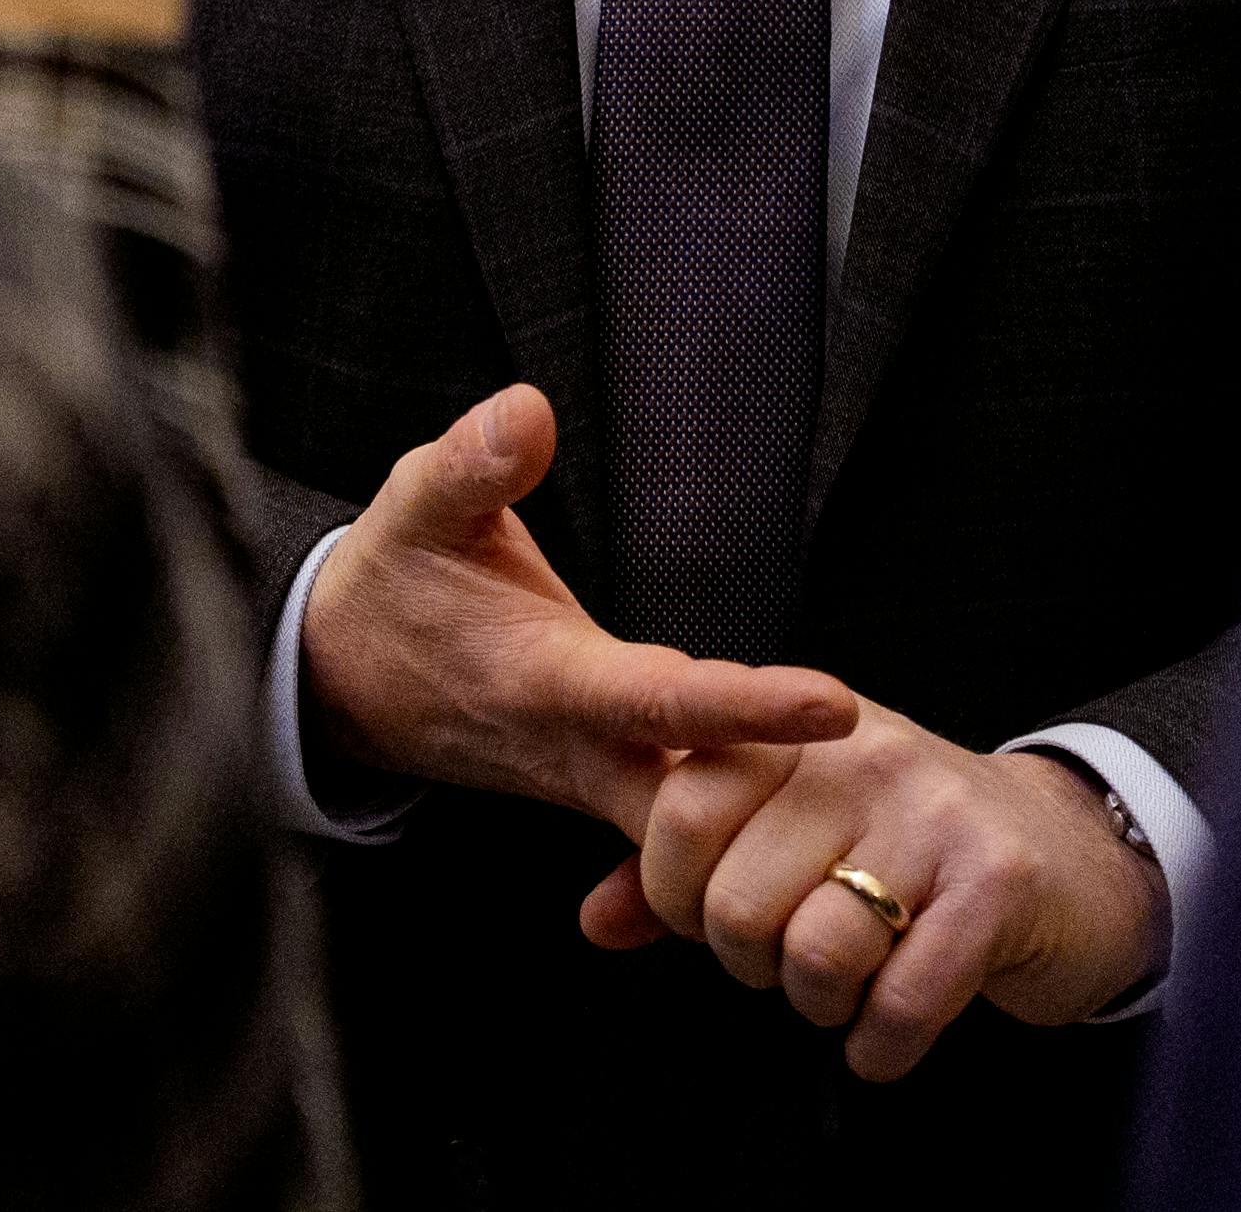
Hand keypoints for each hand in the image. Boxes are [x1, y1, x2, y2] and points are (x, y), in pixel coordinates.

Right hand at [300, 386, 858, 824]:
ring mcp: (590, 779)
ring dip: (778, 818)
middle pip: (702, 798)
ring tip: (891, 797)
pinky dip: (744, 827)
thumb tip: (530, 410)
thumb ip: (472, 463)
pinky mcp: (600, 788)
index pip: (661, 701)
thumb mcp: (412, 508)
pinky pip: (682, 830)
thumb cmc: (390, 585)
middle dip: (791, 803)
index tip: (834, 702)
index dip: (746, 706)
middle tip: (902, 786)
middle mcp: (578, 749)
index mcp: (545, 682)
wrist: (338, 682)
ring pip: (698, 827)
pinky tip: (815, 817)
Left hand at [578, 710, 1167, 1081]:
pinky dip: (881, 1047)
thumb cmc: (914, 853)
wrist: (1077, 858)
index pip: (682, 805)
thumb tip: (596, 921)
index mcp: (803, 737)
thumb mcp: (799, 834)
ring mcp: (935, 814)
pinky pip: (900, 1000)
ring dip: (819, 1007)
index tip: (713, 918)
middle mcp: (864, 756)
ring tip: (849, 991)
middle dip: (754, 964)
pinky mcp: (996, 883)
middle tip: (796, 963)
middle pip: (737, 900)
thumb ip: (689, 871)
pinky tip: (887, 1037)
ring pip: (815, 953)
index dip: (676, 892)